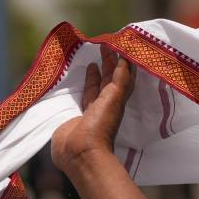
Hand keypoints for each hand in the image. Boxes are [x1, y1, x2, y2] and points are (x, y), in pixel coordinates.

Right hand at [50, 47, 134, 174]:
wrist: (80, 151)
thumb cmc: (100, 126)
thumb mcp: (114, 99)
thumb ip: (120, 79)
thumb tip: (125, 59)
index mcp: (115, 100)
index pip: (121, 77)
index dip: (121, 63)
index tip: (117, 46)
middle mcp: (104, 105)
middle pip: (107, 81)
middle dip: (107, 65)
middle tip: (103, 48)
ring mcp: (88, 111)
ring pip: (93, 89)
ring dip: (93, 76)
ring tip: (91, 61)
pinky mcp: (73, 116)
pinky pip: (78, 97)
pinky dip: (79, 87)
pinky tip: (75, 79)